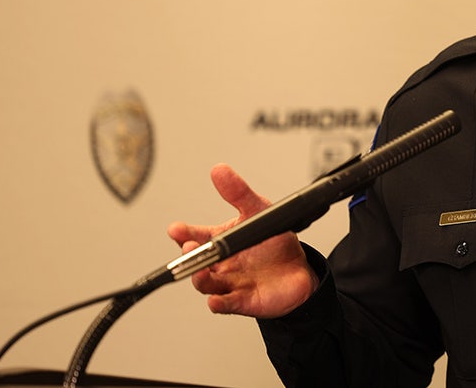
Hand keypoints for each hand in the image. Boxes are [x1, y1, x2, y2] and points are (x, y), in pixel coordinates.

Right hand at [167, 163, 318, 317]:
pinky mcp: (243, 301)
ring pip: (207, 284)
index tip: (176, 228)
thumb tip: (219, 170)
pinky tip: (216, 301)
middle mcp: (221, 264)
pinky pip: (226, 305)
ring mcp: (230, 283)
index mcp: (221, 241)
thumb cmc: (274, 242)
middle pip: (196, 261)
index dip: (184, 233)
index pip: (196, 237)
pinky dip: (219, 303)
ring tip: (201, 272)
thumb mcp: (259, 212)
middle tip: (190, 247)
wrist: (299, 271)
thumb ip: (239, 193)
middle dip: (189, 255)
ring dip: (201, 279)